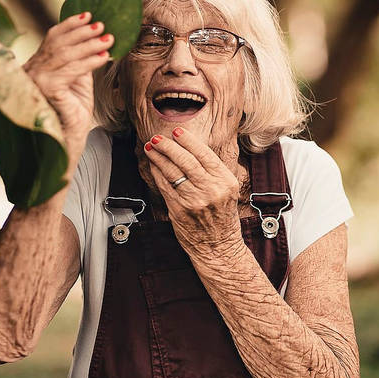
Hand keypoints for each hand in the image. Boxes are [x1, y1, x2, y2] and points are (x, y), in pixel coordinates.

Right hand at [23, 12, 113, 162]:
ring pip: (66, 54)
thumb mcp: (77, 80)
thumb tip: (95, 36)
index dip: (70, 25)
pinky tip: (104, 56)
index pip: (51, 38)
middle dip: (83, 32)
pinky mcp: (46, 89)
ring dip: (90, 44)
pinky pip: (72, 70)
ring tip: (109, 38)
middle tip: (103, 25)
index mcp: (35, 65)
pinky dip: (90, 60)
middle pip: (58, 43)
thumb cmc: (72, 112)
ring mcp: (36, 80)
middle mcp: (30, 70)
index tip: (88, 14)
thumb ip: (79, 60)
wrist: (66, 141)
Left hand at [143, 127, 243, 254]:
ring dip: (159, 157)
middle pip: (186, 161)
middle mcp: (211, 190)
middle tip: (158, 137)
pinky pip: (165, 186)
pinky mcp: (179, 211)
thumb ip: (213, 171)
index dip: (188, 141)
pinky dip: (157, 173)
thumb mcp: (228, 190)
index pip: (205, 155)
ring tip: (151, 147)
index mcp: (225, 181)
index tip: (177, 131)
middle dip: (169, 146)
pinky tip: (153, 165)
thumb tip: (189, 147)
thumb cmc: (222, 216)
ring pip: (172, 172)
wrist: (219, 246)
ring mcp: (194, 201)